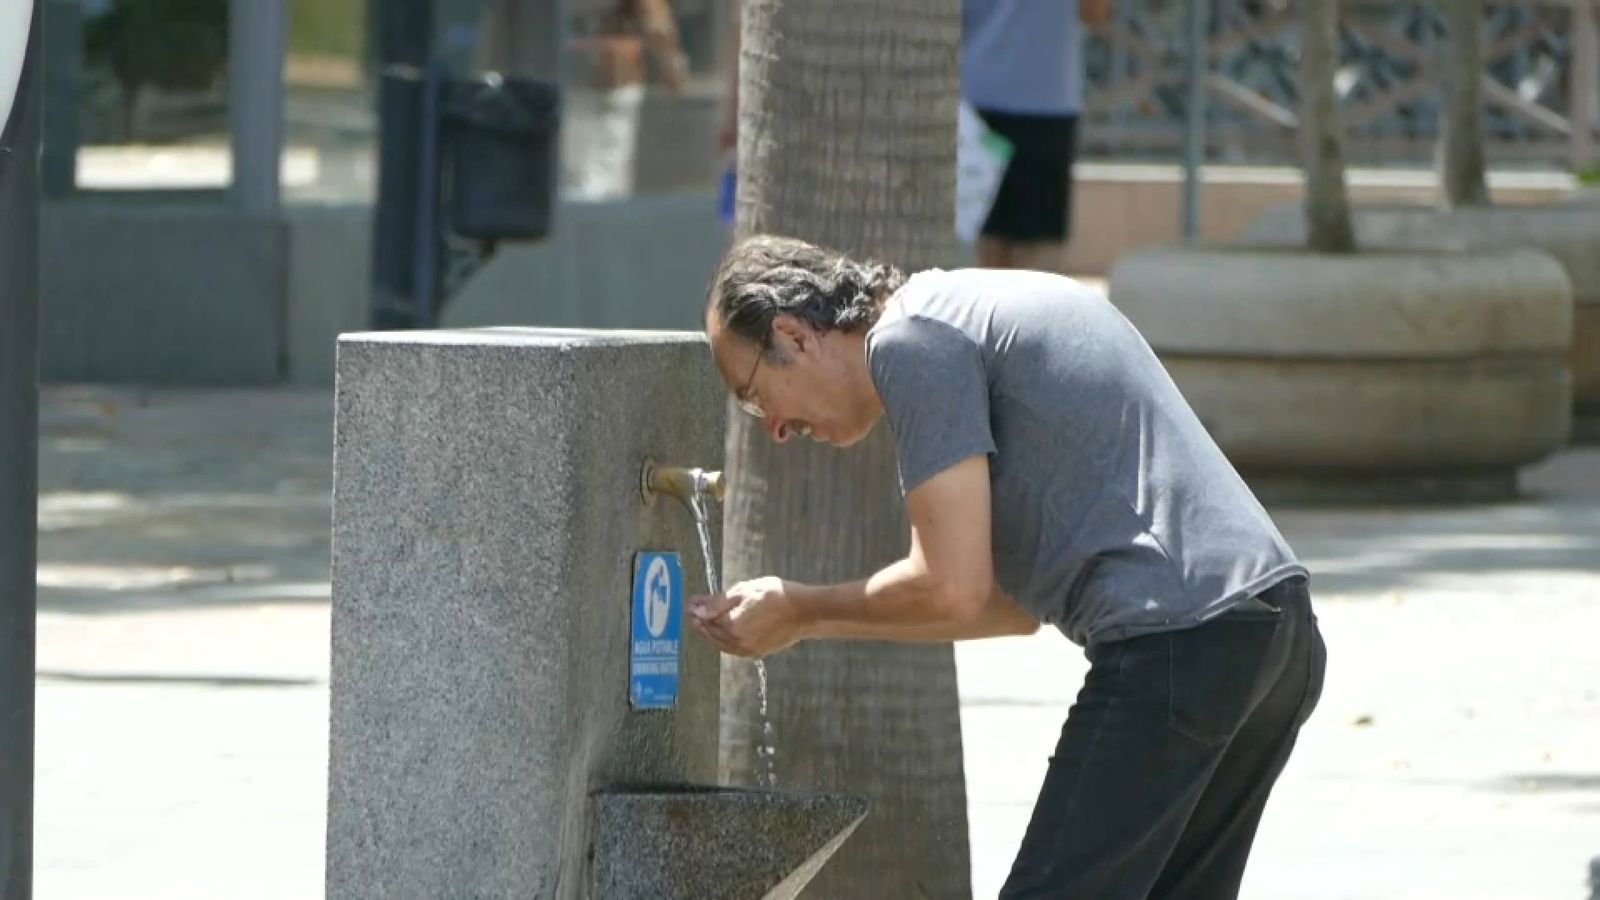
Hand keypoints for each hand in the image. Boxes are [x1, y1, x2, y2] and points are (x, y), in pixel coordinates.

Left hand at [689, 576, 807, 657]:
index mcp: (731, 626)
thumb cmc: (775, 595)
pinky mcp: (757, 653)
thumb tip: (696, 610)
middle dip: (700, 622)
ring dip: (710, 633)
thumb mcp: (745, 591)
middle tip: (694, 611)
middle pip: (711, 634)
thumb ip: (718, 603)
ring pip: (720, 644)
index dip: (697, 610)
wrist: (805, 612)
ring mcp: (747, 650)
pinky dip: (723, 641)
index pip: (706, 619)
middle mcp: (736, 643)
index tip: (691, 602)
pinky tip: (723, 633)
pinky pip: (732, 649)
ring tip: (705, 622)